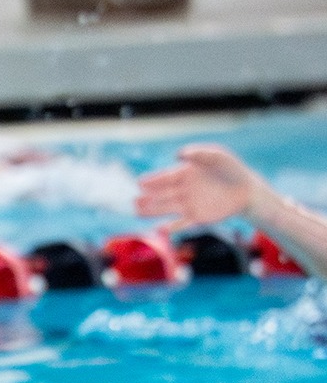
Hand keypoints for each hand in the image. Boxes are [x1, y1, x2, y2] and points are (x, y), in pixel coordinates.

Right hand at [135, 143, 273, 230]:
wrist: (247, 189)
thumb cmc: (232, 169)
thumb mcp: (218, 156)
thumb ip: (199, 153)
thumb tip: (178, 154)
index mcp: (184, 174)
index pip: (164, 178)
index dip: (152, 180)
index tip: (139, 183)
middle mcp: (183, 190)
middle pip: (161, 195)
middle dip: (147, 198)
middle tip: (133, 201)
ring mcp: (189, 204)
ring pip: (166, 208)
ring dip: (152, 211)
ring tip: (137, 212)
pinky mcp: (198, 217)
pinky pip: (182, 223)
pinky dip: (172, 227)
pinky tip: (161, 229)